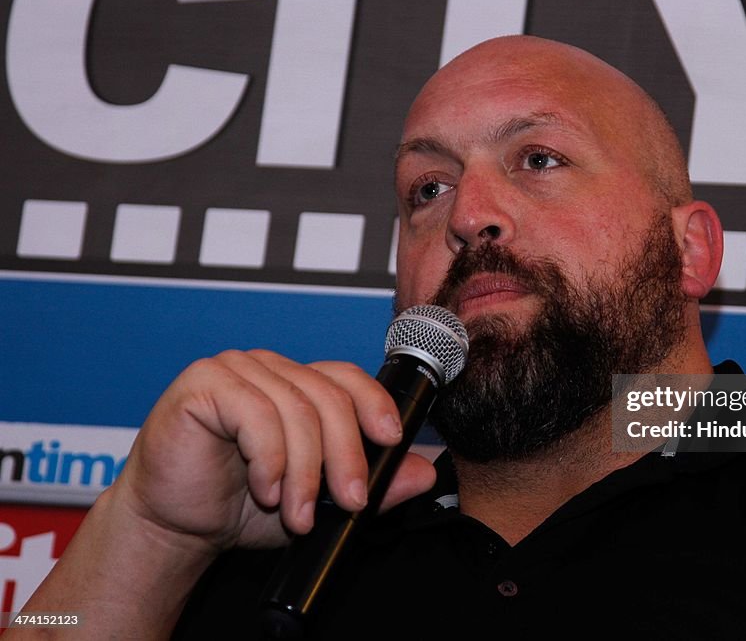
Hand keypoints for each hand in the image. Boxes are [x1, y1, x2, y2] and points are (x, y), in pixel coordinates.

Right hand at [111, 349, 436, 553]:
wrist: (173, 525)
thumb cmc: (239, 507)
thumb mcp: (318, 502)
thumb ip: (370, 486)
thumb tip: (423, 472)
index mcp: (295, 385)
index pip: (345, 378)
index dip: (374, 403)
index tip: (391, 441)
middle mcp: (268, 368)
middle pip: (327, 396)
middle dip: (346, 455)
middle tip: (350, 502)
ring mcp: (234, 370)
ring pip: (296, 409)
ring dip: (305, 471)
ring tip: (298, 514)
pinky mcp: (203, 384)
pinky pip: (255, 414)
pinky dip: (270, 459)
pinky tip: (266, 489)